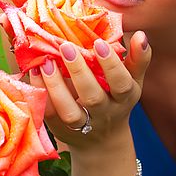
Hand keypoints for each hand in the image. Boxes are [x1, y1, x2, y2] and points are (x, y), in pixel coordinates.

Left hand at [29, 32, 151, 147]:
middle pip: (92, 96)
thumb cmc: (118, 99)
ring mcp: (82, 124)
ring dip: (56, 86)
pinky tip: (35, 72)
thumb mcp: (133, 81)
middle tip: (66, 46)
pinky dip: (41, 93)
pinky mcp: (60, 129)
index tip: (99, 43)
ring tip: (46, 62)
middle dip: (79, 71)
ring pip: (68, 110)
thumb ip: (138, 58)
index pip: (121, 83)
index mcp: (124, 97)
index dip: (111, 65)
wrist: (101, 140)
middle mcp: (104, 113)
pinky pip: (49, 114)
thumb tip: (140, 35)